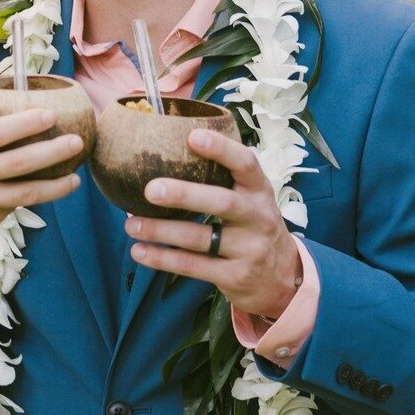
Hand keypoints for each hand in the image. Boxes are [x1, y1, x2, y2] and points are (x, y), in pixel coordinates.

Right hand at [0, 104, 81, 262]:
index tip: (50, 114)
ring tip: (76, 178)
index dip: (22, 123)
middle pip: (15, 162)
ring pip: (22, 193)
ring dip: (54, 185)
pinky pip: (11, 208)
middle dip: (50, 151)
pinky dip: (32, 200)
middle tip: (76, 141)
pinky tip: (51, 192)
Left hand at [123, 128, 301, 316]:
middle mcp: (258, 218)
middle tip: (150, 190)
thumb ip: (223, 180)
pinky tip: (139, 251)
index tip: (192, 137)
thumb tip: (166, 153)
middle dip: (184, 195)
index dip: (222, 149)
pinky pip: (192, 266)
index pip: (246, 164)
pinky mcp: (235, 277)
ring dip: (160, 231)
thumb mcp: (250, 199)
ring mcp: (249, 250)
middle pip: (222, 202)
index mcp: (259, 191)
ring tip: (131, 224)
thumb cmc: (252, 225)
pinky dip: (162, 259)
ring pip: (199, 238)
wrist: (283, 278)